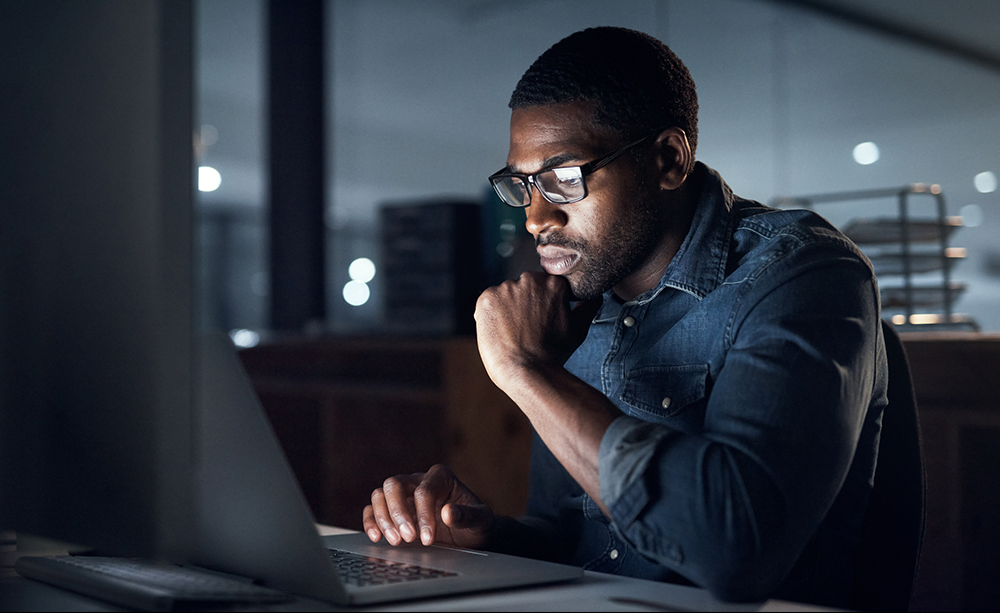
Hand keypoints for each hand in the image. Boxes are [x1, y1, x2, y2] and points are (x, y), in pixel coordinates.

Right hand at [362, 464, 493, 548]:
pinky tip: (376, 537)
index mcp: (441, 477)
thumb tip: (449, 512)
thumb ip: (467, 515)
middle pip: (395, 484)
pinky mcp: (394, 510)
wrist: (469, 535)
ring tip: (395, 541)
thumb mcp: (480, 520)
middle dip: (398, 512)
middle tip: (407, 538)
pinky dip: (371, 521)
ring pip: (381, 495)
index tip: (427, 538)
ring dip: (383, 518)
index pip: (424, 489)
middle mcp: (419, 480)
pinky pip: (374, 509)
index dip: (423, 513)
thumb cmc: (476, 523)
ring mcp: (404, 494)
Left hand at [474, 272, 602, 388]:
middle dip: (525, 304)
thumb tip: (596, 297)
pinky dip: (490, 314)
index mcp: (553, 283)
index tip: (542, 321)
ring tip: (514, 332)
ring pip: (505, 294)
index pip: (545, 287)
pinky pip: (488, 302)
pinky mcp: (486, 298)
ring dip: (507, 308)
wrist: (527, 371)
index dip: (544, 306)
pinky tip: (500, 331)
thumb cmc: (554, 353)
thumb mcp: (579, 328)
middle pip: (525, 288)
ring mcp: (506, 288)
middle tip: (528, 328)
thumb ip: (587, 307)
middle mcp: (529, 279)